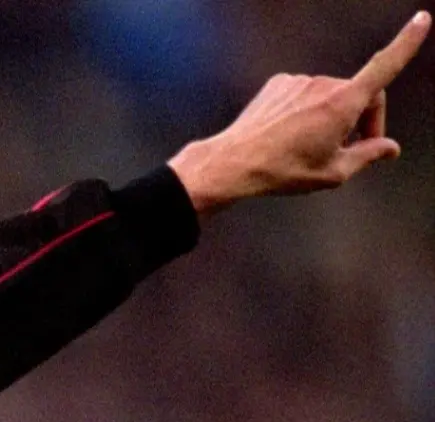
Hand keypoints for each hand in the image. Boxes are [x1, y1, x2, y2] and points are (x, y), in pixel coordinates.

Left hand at [169, 10, 429, 215]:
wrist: (233, 163)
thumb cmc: (283, 170)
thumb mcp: (334, 172)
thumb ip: (368, 155)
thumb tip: (389, 148)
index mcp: (343, 102)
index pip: (384, 67)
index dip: (406, 43)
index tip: (421, 20)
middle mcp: (323, 84)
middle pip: (359, 96)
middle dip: (362, 121)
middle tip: (350, 151)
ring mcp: (298, 81)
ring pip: (330, 96)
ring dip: (333, 116)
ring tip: (314, 147)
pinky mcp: (279, 83)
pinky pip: (305, 94)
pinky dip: (308, 110)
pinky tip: (292, 135)